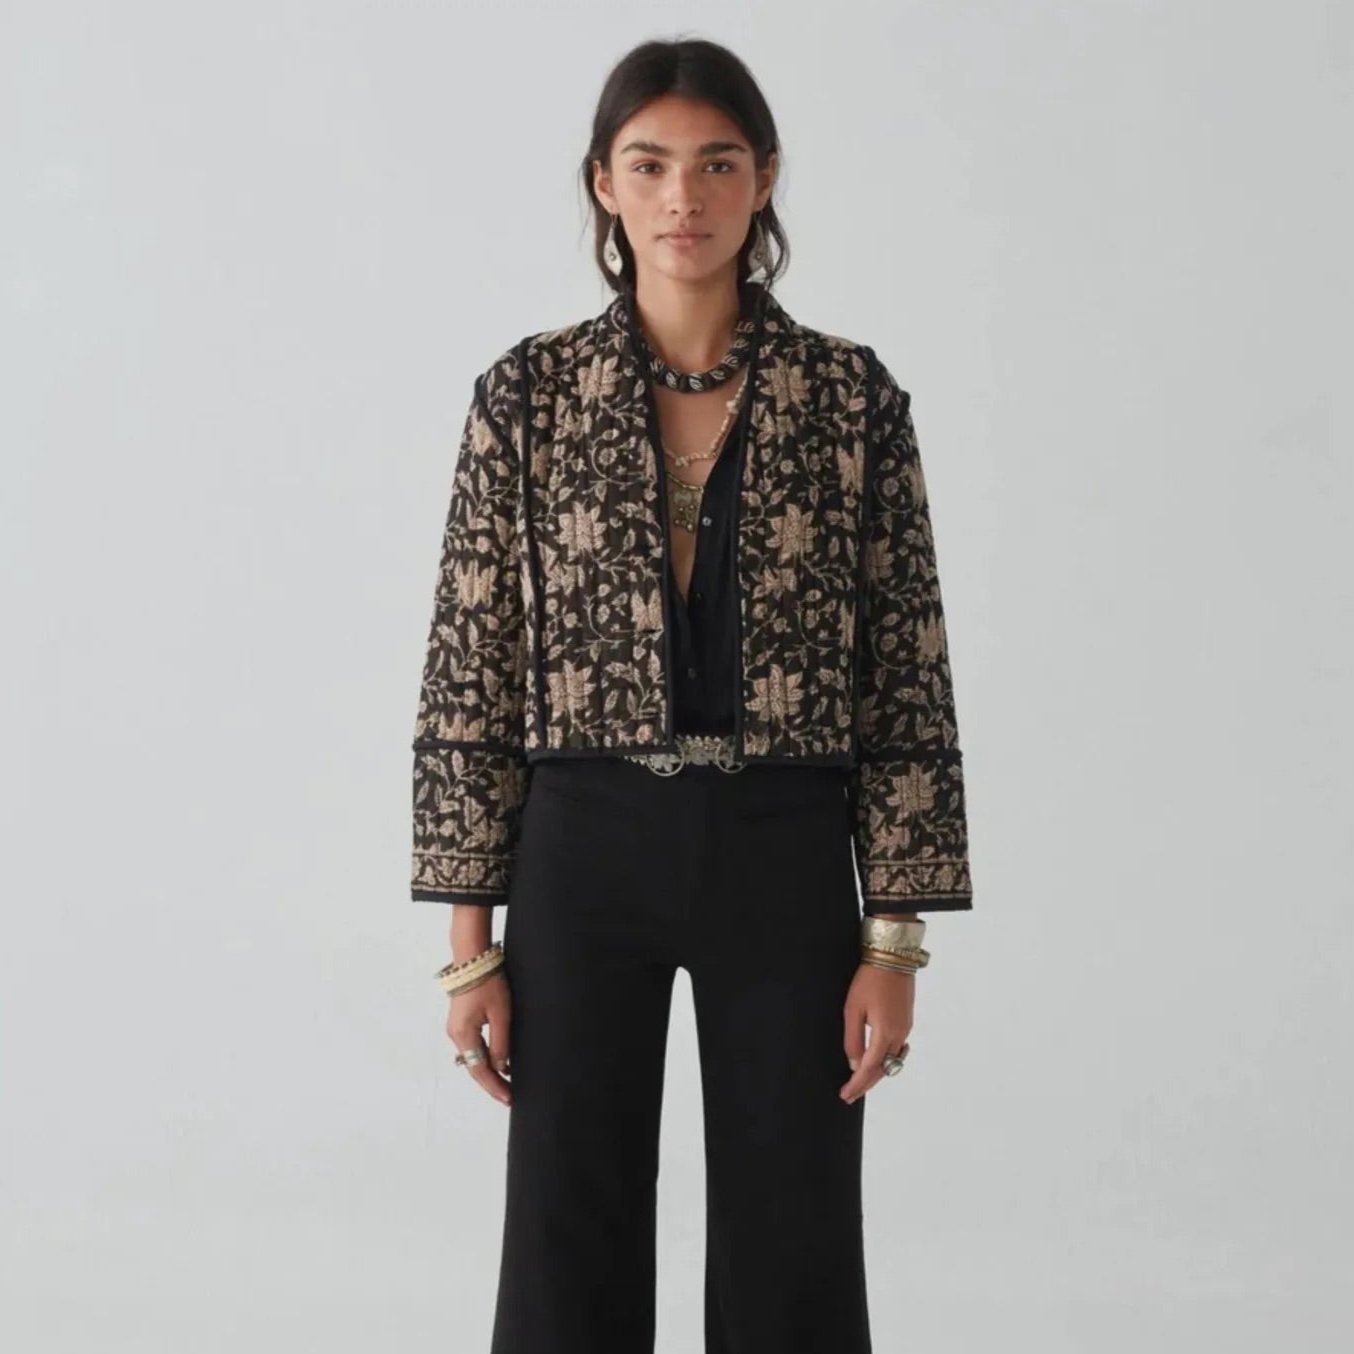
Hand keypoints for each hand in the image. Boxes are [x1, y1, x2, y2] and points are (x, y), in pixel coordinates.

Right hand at [447, 971, 512, 1106]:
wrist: (473, 957)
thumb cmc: (488, 982)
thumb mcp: (500, 1014)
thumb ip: (501, 1043)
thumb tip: (502, 1068)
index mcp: (463, 1035)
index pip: (479, 1071)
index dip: (494, 1087)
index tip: (509, 1099)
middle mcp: (455, 1035)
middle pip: (474, 1067)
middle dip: (492, 1083)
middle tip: (510, 1096)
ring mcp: (457, 1028)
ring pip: (473, 1058)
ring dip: (488, 1071)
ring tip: (507, 1083)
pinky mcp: (461, 1021)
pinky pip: (473, 1046)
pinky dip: (485, 1057)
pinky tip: (498, 1062)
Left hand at [840, 962, 914, 1103]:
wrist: (893, 958)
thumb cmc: (870, 980)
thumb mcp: (853, 1009)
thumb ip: (853, 1039)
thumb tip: (854, 1064)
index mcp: (885, 1033)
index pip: (870, 1069)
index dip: (857, 1085)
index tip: (845, 1095)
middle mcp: (899, 1035)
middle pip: (883, 1070)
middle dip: (866, 1084)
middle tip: (850, 1093)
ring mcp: (905, 1029)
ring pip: (891, 1061)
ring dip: (876, 1073)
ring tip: (860, 1080)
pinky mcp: (906, 1021)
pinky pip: (896, 1049)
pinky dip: (885, 1060)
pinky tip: (875, 1060)